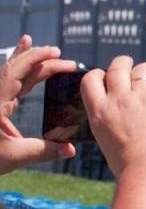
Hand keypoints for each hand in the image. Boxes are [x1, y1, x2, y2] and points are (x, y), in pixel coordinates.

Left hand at [0, 35, 81, 173]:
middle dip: (41, 59)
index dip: (36, 59)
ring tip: (50, 52)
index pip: (16, 72)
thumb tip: (71, 150)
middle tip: (64, 58)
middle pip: (17, 69)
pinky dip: (22, 70)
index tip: (56, 54)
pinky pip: (12, 82)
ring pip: (14, 73)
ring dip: (33, 61)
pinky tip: (27, 62)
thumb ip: (44, 151)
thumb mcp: (14, 157)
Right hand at [81, 57, 145, 177]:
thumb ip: (110, 123)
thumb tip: (118, 119)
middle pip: (117, 68)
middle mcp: (119, 99)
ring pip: (142, 70)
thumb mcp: (106, 140)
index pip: (90, 80)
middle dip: (122, 63)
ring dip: (145, 69)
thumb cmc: (128, 164)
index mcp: (99, 111)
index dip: (98, 74)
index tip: (104, 76)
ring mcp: (143, 97)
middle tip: (128, 64)